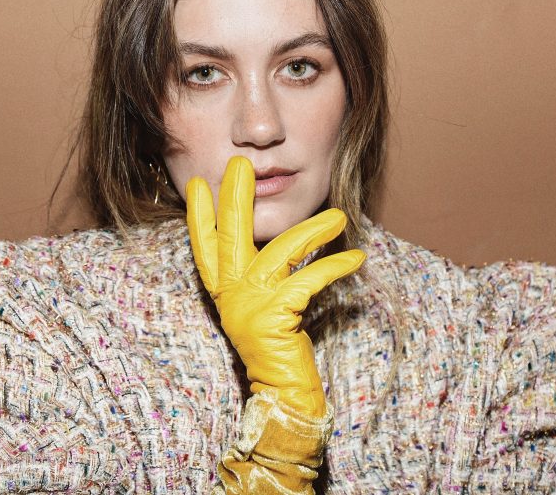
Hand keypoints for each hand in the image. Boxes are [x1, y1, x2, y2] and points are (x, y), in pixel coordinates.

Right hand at [186, 156, 365, 417]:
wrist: (283, 392)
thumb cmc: (277, 346)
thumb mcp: (262, 305)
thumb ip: (261, 273)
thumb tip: (274, 237)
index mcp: (225, 291)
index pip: (205, 246)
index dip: (201, 215)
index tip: (199, 182)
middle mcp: (232, 295)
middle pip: (230, 237)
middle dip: (236, 198)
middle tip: (240, 164)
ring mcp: (251, 306)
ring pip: (279, 252)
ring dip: (312, 230)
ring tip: (340, 217)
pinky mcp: (275, 318)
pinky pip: (309, 280)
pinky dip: (335, 267)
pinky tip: (356, 259)